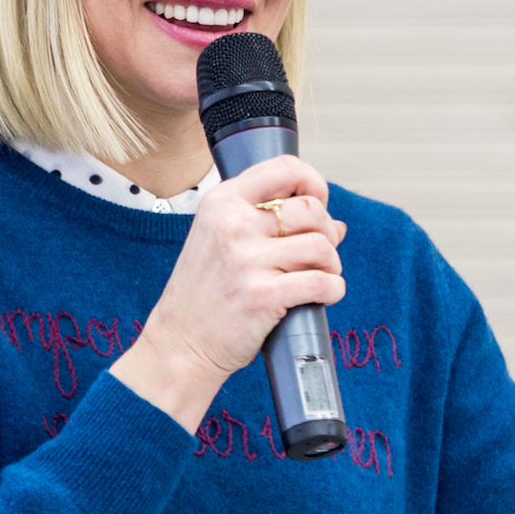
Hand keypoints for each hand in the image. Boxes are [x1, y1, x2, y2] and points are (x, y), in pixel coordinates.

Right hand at [109, 155, 346, 431]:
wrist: (179, 345)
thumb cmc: (202, 296)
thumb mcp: (220, 241)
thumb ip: (269, 224)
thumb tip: (335, 224)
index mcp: (222, 202)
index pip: (284, 168)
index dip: (313, 183)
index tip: (318, 203)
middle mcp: (233, 225)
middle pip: (310, 209)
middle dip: (326, 231)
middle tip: (319, 252)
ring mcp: (247, 260)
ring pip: (321, 246)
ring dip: (331, 263)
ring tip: (320, 275)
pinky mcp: (263, 296)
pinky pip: (322, 283)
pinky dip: (333, 289)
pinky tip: (324, 294)